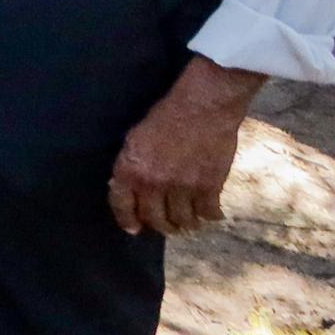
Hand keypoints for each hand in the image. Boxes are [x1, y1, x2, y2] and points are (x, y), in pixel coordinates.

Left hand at [109, 59, 264, 236]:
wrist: (203, 105)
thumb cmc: (167, 114)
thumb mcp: (136, 138)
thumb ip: (131, 165)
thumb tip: (127, 186)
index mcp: (130, 170)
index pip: (122, 205)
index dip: (128, 220)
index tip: (134, 229)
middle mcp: (153, 184)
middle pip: (155, 219)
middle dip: (161, 225)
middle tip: (167, 225)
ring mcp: (182, 187)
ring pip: (183, 220)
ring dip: (186, 224)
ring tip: (189, 222)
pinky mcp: (209, 186)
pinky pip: (208, 212)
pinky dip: (210, 216)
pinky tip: (211, 214)